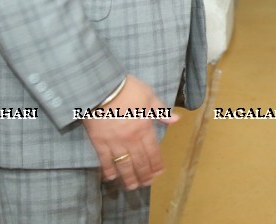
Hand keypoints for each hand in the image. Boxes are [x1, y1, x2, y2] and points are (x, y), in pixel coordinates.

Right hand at [83, 75, 177, 190]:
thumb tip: (176, 120)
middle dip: (144, 175)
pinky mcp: (99, 142)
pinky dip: (108, 170)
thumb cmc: (128, 89)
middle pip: (139, 161)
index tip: (158, 174)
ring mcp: (114, 142)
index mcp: (144, 128)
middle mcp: (131, 139)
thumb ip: (161, 111)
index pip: (153, 151)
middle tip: (146, 184)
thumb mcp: (149, 96)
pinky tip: (111, 177)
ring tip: (132, 186)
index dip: (156, 164)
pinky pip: (105, 160)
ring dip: (128, 177)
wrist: (101, 88)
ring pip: (123, 164)